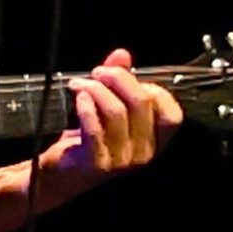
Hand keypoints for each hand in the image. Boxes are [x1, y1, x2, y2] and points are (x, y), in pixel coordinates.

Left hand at [33, 48, 182, 197]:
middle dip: (118, 78)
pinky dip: (86, 106)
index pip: (172, 115)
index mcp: (154, 143)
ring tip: (79, 83)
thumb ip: (118, 82)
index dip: (154, 90)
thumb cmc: (86, 142)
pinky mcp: (96, 163)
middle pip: (141, 103)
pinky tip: (78, 97)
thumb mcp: (107, 109)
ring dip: (96, 89)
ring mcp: (121, 161)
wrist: (60, 177)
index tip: (132, 79)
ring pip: (116, 112)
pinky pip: (95, 128)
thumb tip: (122, 54)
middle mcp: (143, 154)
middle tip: (98, 72)